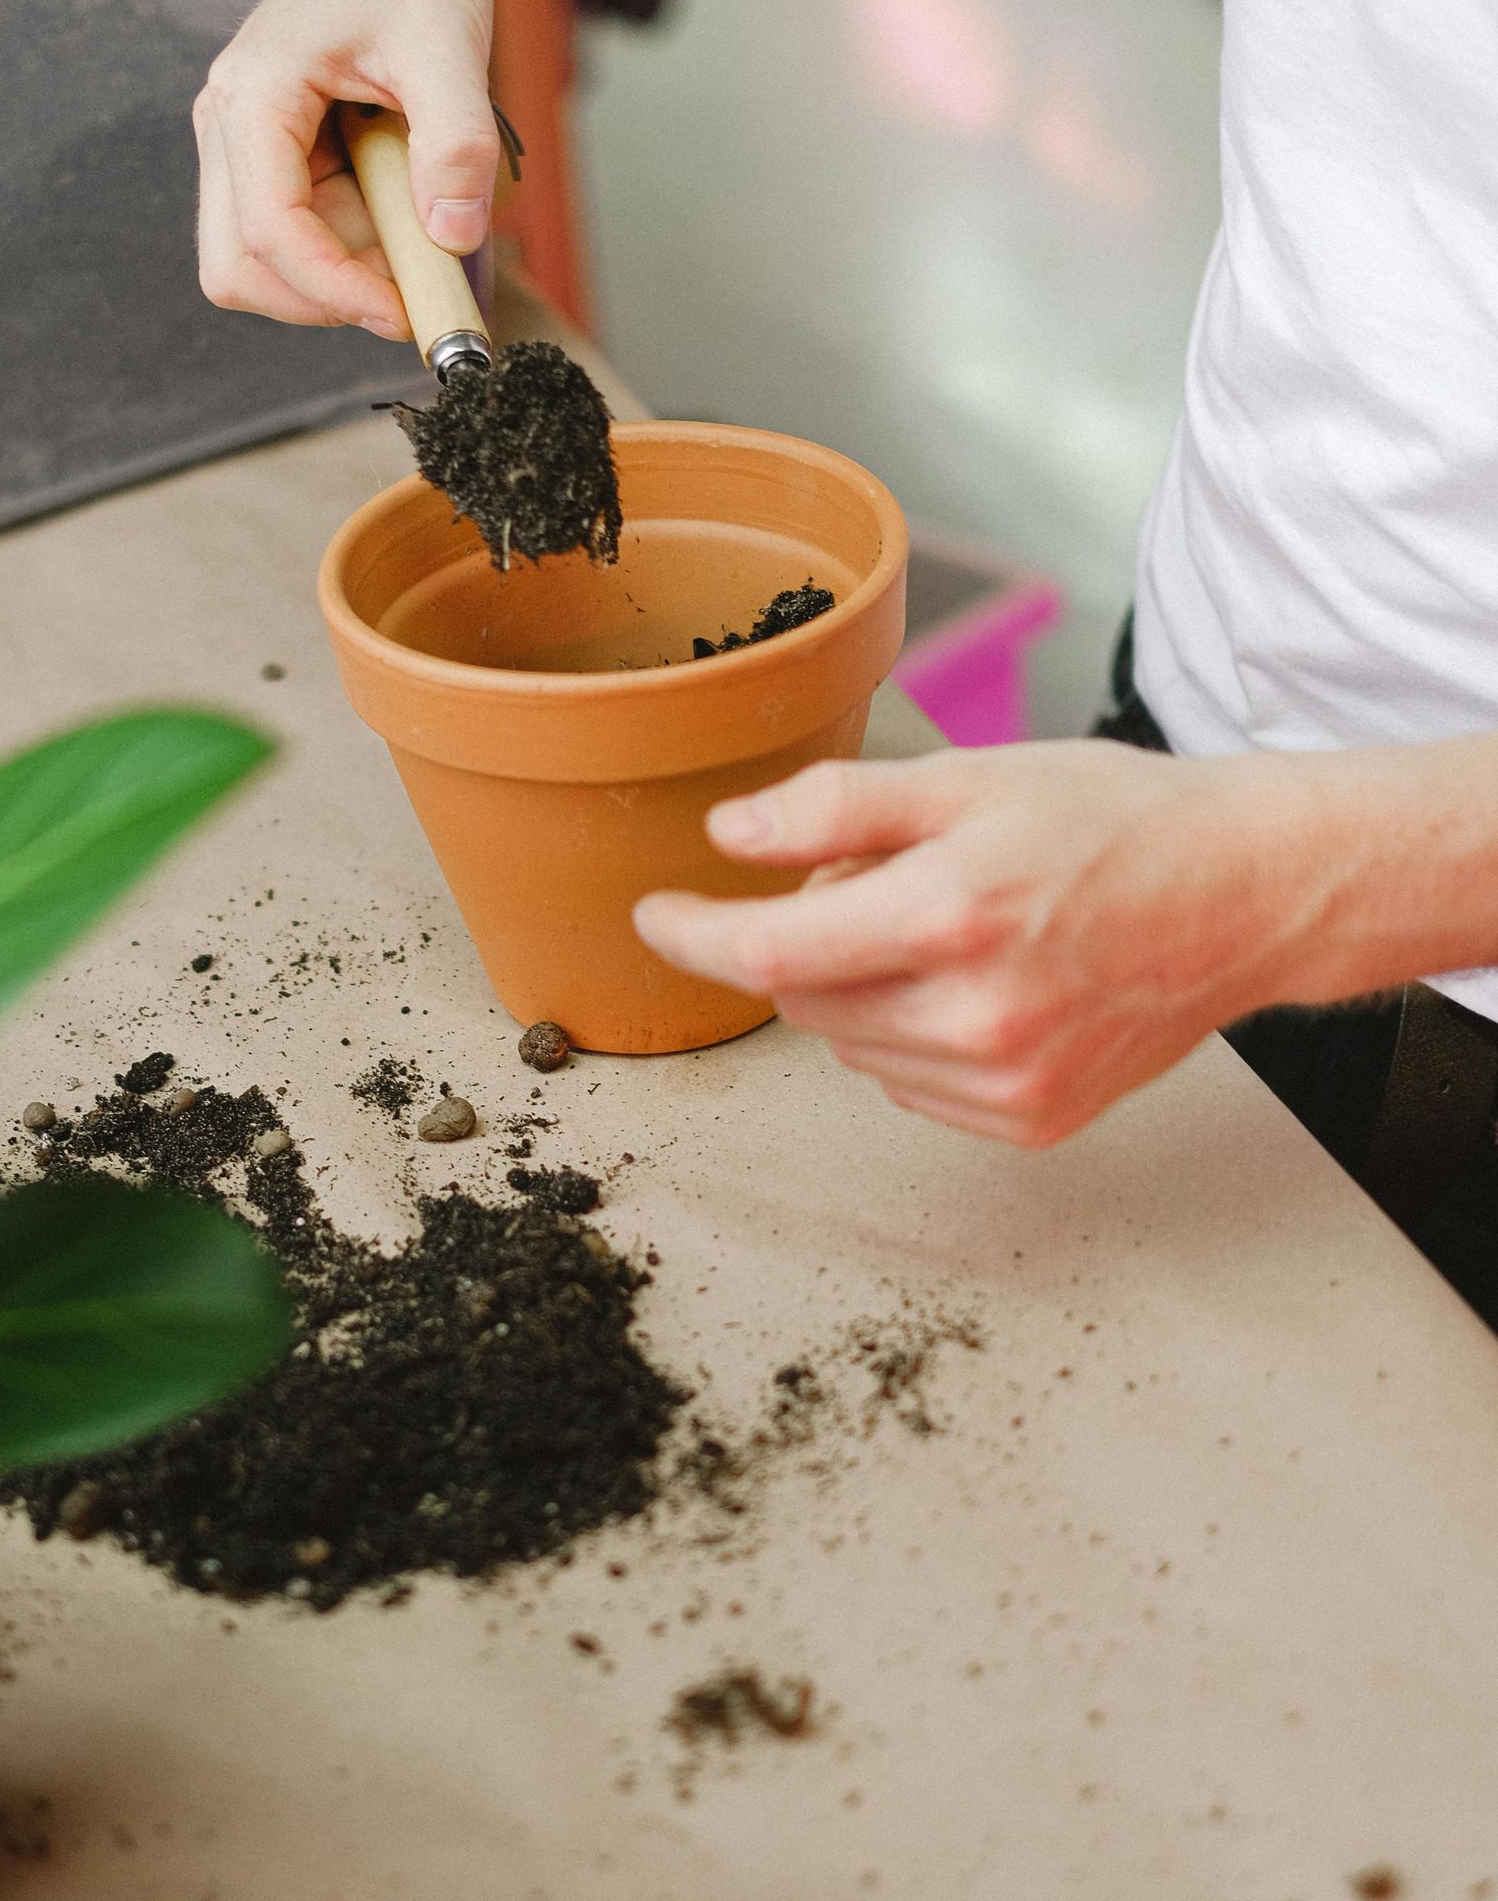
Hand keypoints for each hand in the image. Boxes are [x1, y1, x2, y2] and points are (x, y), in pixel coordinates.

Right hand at [194, 0, 497, 340]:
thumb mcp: (447, 48)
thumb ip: (455, 145)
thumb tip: (453, 239)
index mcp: (252, 93)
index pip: (268, 232)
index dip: (336, 289)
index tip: (406, 314)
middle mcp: (229, 125)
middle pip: (239, 267)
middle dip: (321, 296)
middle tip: (407, 287)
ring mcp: (247, 145)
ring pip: (266, 264)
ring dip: (341, 272)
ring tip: (413, 220)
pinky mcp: (276, 158)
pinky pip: (300, 237)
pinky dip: (351, 249)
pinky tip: (400, 203)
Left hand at [634, 743, 1325, 1145]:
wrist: (1244, 895)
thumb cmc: (1113, 822)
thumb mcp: (968, 779)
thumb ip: (835, 810)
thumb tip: (728, 838)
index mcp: (951, 917)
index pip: (767, 950)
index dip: (693, 933)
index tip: (656, 915)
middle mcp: (973, 1016)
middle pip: (803, 995)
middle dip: (806, 938)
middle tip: (883, 881)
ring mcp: (1003, 1082)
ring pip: (852, 1043)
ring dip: (861, 988)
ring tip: (952, 930)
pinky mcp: (1027, 1121)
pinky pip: (910, 1084)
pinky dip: (913, 1036)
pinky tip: (982, 986)